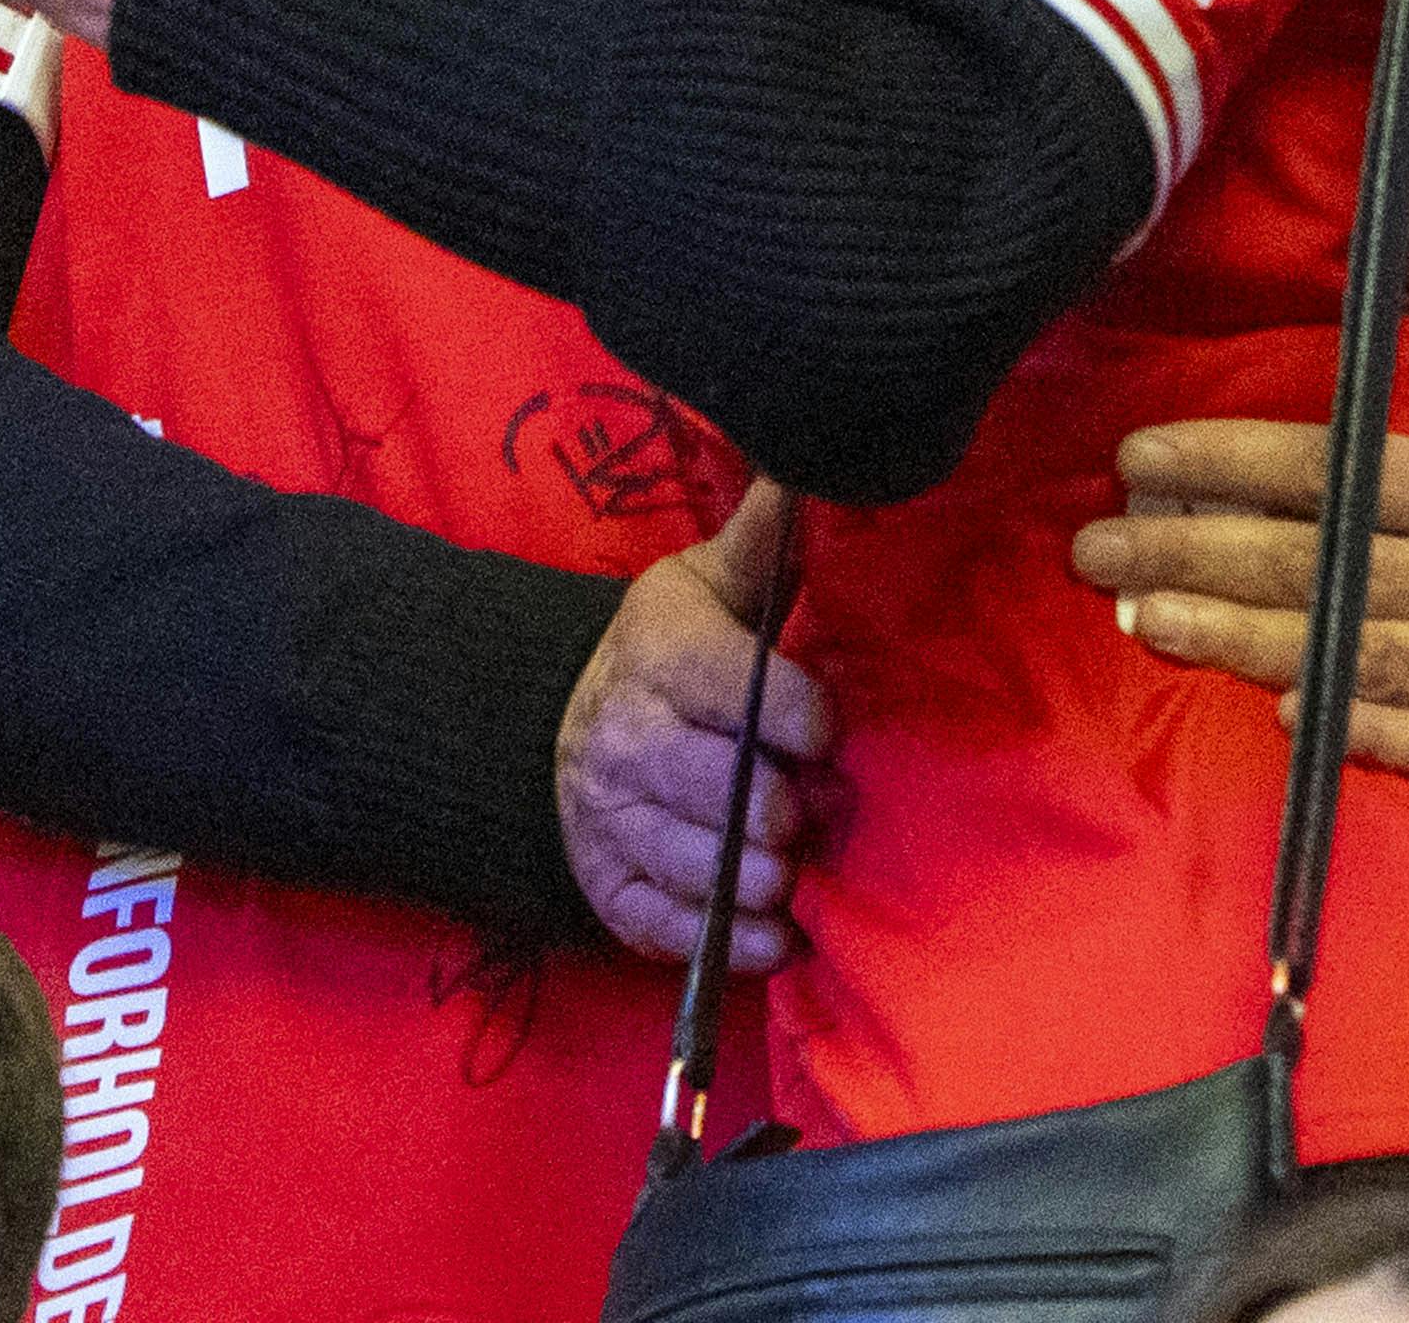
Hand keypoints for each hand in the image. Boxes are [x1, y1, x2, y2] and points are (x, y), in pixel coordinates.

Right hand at [559, 486, 841, 969]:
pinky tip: (776, 936)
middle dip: (775, 807)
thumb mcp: (715, 583)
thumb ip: (766, 538)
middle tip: (813, 814)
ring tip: (792, 873)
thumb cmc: (681, 649)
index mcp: (656, 650)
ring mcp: (605, 816)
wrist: (579, 720)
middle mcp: (619, 733)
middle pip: (709, 785)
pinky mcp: (608, 886)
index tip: (828, 735)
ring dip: (754, 879)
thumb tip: (811, 467)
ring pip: (687, 860)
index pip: (726, 684)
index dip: (792, 715)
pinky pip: (661, 926)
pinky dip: (724, 942)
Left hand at [1067, 203, 1408, 795]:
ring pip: (1347, 654)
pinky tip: (1273, 708)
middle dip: (1192, 558)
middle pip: (1315, 570)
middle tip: (1094, 552)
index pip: (1334, 474)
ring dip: (1236, 640)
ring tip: (1142, 621)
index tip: (1140, 460)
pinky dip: (1347, 727)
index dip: (1228, 467)